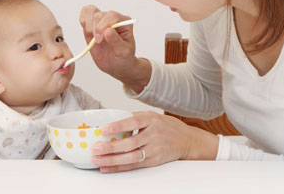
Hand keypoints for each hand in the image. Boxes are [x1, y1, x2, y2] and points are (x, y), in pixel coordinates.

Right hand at [79, 5, 139, 80]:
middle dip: (95, 29)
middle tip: (97, 42)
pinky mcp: (93, 24)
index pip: (112, 16)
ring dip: (88, 25)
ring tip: (93, 38)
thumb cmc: (123, 58)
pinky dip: (83, 22)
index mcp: (124, 22)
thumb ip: (116, 41)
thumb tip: (108, 31)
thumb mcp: (123, 52)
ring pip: (90, 11)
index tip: (100, 39)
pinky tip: (88, 33)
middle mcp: (113, 19)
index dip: (103, 26)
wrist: (116, 64)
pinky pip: (85, 14)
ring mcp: (102, 20)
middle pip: (99, 14)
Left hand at [90, 111, 218, 172]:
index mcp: (152, 119)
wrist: (188, 140)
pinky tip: (107, 167)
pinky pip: (135, 165)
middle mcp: (154, 134)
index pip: (134, 122)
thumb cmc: (167, 126)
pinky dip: (120, 167)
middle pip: (131, 143)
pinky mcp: (154, 160)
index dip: (119, 126)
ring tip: (98, 160)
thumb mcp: (153, 116)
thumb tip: (112, 120)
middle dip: (111, 147)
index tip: (104, 129)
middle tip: (96, 148)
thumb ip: (135, 118)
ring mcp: (155, 149)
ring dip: (113, 160)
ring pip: (131, 157)